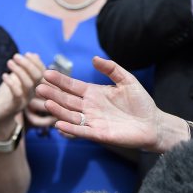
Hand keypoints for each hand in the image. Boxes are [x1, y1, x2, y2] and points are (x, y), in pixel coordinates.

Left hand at [0, 52, 43, 124]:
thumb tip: (34, 54)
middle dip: (28, 64)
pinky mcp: (16, 106)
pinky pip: (17, 93)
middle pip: (37, 76)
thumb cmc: (8, 96)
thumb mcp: (16, 80)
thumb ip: (25, 69)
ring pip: (28, 84)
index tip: (27, 54)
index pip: (42, 72)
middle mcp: (34, 93)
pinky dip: (11, 83)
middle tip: (16, 56)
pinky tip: (4, 75)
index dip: (36, 62)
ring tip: (9, 62)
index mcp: (36, 86)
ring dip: (19, 71)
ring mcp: (26, 100)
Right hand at [37, 56, 161, 149]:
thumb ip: (112, 69)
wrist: (153, 123)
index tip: (47, 73)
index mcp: (94, 93)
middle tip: (39, 87)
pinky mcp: (98, 134)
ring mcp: (92, 121)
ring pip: (70, 115)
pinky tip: (59, 123)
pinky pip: (81, 131)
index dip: (60, 80)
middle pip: (67, 100)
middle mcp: (89, 107)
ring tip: (46, 102)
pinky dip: (70, 128)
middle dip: (53, 94)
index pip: (73, 86)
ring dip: (58, 110)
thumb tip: (94, 58)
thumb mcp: (127, 80)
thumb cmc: (141, 102)